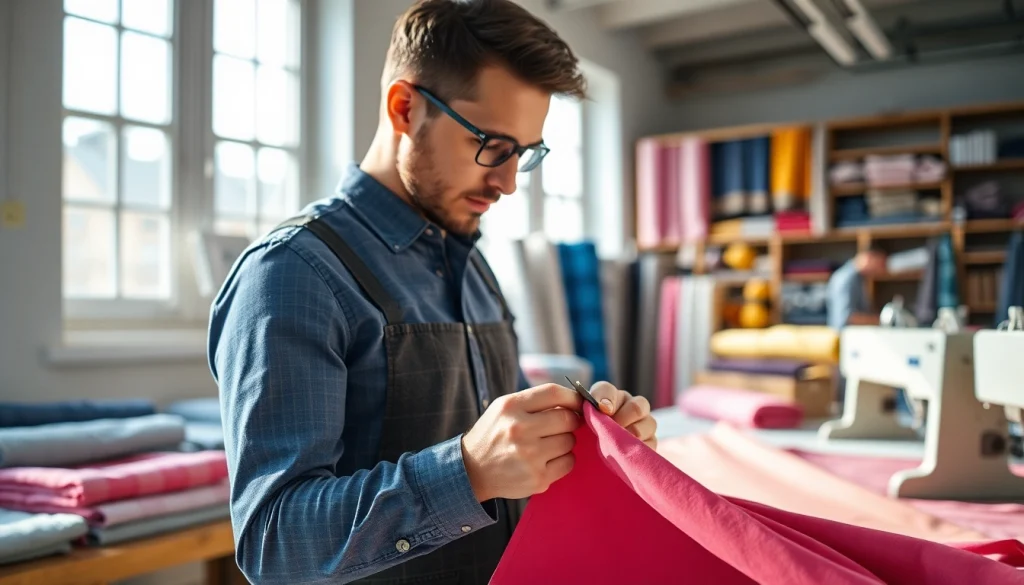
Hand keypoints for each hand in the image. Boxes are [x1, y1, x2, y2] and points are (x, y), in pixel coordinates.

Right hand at [461, 384, 582, 502]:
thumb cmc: (495, 434)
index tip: (578, 403)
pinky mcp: (537, 478)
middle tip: (562, 426)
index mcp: (510, 407)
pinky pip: (568, 462)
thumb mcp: (504, 408)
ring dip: (565, 441)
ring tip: (548, 444)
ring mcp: (529, 456)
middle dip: (571, 421)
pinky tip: (548, 459)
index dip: (573, 397)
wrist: (472, 470)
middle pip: (567, 419)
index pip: (553, 393)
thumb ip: (535, 402)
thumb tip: (575, 403)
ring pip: (570, 441)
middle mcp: (519, 430)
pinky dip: (564, 459)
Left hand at [589, 382, 657, 449]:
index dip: (606, 398)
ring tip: (620, 443)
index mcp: (609, 398)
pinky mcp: (651, 442)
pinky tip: (629, 451)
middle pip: (637, 405)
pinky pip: (653, 441)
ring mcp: (644, 424)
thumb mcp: (583, 424)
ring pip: (649, 422)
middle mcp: (630, 406)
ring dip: (633, 433)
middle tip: (613, 429)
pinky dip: (641, 447)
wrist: (595, 462)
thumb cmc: (588, 439)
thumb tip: (593, 406)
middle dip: (624, 418)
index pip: (607, 390)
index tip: (603, 410)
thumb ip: (587, 412)